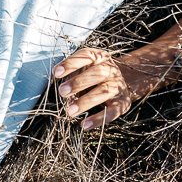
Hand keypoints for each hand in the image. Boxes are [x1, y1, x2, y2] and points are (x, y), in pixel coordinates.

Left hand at [53, 44, 170, 131]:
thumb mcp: (86, 66)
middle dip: (78, 82)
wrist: (126, 80)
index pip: (86, 57)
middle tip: (62, 92)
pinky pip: (112, 112)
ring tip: (70, 111)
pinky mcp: (123, 103)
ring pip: (104, 92)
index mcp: (99, 58)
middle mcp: (111, 70)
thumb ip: (73, 72)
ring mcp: (118, 86)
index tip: (56, 73)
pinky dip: (98, 119)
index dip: (71, 64)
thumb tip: (59, 82)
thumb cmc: (96, 74)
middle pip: (97, 73)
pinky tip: (84, 125)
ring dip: (85, 102)